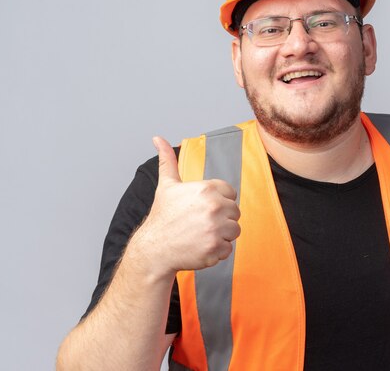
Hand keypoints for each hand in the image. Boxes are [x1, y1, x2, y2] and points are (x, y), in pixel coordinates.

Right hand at [129, 136, 240, 276]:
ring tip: (200, 235)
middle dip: (221, 219)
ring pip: (234, 231)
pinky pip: (228, 249)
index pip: (231, 194)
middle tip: (199, 224)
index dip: (218, 202)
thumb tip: (157, 138)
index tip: (202, 209)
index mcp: (207, 189)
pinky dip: (216, 251)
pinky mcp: (216, 248)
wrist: (154, 249)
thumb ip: (168, 160)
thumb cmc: (163, 217)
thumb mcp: (167, 185)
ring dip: (220, 235)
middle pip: (235, 213)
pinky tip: (200, 247)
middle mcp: (214, 206)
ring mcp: (216, 228)